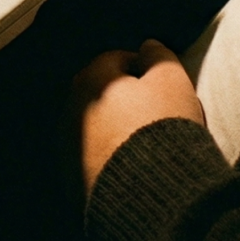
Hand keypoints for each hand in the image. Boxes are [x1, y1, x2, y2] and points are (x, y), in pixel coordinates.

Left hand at [71, 39, 204, 196]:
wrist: (147, 195)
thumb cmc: (160, 128)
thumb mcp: (171, 80)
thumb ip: (159, 56)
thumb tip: (147, 46)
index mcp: (90, 81)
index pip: (113, 59)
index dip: (140, 64)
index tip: (161, 79)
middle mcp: (71, 110)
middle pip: (99, 92)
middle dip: (122, 95)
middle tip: (153, 107)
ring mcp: (68, 147)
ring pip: (93, 125)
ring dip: (113, 125)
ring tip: (144, 139)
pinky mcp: (72, 179)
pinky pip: (92, 156)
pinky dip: (109, 154)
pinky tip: (132, 163)